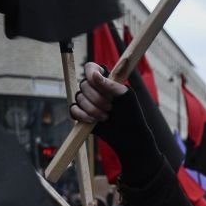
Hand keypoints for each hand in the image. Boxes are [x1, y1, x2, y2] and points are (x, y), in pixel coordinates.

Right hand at [70, 63, 157, 181]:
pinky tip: (92, 121)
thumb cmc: (132, 115)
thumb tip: (95, 75)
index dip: (91, 73)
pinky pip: (73, 110)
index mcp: (106, 80)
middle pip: (84, 84)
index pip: (90, 68)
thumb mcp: (126, 97)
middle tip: (111, 107)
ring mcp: (87, 101)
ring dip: (92, 109)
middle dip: (96, 97)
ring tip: (106, 117)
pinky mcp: (82, 114)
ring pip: (78, 98)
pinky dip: (82, 115)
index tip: (97, 81)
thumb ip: (112, 85)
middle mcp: (94, 89)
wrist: (129, 136)